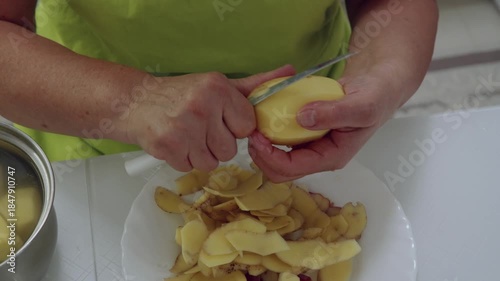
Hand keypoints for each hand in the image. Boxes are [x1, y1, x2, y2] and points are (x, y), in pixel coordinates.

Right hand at [121, 65, 294, 171]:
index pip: (247, 126)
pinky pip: (191, 167)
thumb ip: (255, 85)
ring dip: (200, 154)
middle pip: (230, 149)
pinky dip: (184, 160)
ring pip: (212, 162)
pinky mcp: (168, 146)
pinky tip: (176, 143)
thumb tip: (290, 73)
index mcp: (218, 88)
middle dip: (217, 143)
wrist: (135, 102)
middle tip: (200, 128)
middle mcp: (202, 106)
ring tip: (187, 135)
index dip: (234, 127)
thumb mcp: (218, 85)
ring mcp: (184, 128)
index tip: (220, 119)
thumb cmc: (181, 95)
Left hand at [248, 65, 403, 181]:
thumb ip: (333, 113)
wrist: (379, 87)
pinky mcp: (307, 134)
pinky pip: (282, 140)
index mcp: (331, 157)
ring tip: (253, 123)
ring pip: (278, 157)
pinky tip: (264, 114)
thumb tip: (302, 118)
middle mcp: (319, 156)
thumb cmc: (375, 97)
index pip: (292, 168)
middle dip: (261, 155)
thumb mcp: (361, 105)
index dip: (270, 156)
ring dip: (262, 144)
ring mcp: (312, 146)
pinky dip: (270, 131)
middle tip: (250, 130)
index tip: (256, 135)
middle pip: (281, 170)